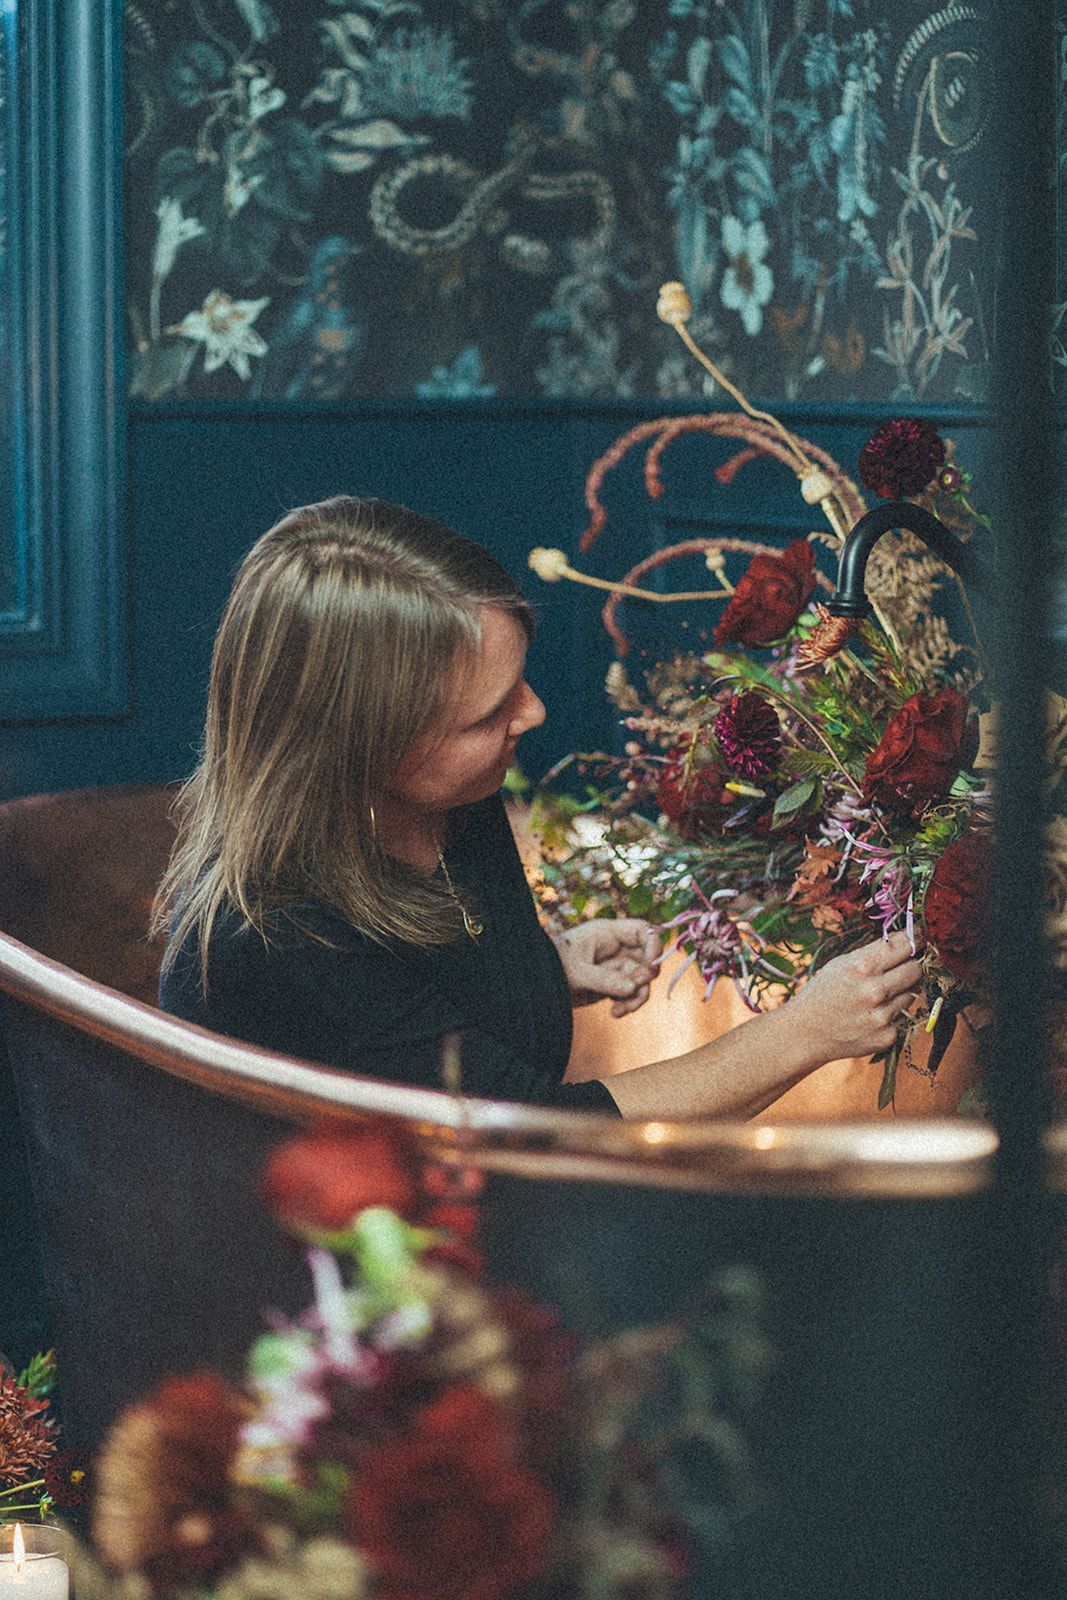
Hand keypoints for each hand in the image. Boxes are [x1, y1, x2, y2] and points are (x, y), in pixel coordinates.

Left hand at [553, 919, 661, 1016]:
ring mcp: (615, 967)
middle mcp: (615, 948)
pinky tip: (615, 1013)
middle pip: (646, 958)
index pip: (642, 931)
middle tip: (632, 989)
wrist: (536, 987)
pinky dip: (628, 1004)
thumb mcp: (577, 972)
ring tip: (620, 1010)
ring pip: (641, 980)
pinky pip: (631, 993)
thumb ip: (605, 980)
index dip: (654, 945)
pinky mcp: (612, 985)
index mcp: (607, 933)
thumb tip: (632, 988)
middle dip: (644, 976)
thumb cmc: (551, 967)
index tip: (652, 967)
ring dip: (637, 996)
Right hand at [785, 932, 923, 1064]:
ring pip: (912, 994)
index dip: (917, 937)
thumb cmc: (822, 993)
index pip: (904, 945)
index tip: (922, 935)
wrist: (806, 1033)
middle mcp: (875, 991)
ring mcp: (883, 1016)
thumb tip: (907, 941)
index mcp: (862, 967)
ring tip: (877, 996)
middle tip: (905, 965)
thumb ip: (873, 953)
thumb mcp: (841, 964)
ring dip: (901, 992)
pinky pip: (903, 1017)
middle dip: (913, 964)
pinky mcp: (887, 1037)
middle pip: (916, 969)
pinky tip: (872, 1015)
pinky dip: (892, 1014)